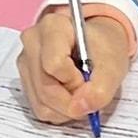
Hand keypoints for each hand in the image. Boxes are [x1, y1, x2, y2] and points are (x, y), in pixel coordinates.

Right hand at [17, 7, 133, 126]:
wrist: (95, 45)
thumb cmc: (102, 49)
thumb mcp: (112, 66)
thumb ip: (100, 89)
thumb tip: (80, 108)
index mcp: (53, 26)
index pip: (54, 64)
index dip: (74, 82)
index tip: (88, 79)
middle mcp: (33, 41)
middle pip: (46, 87)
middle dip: (72, 100)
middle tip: (88, 93)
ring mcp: (25, 60)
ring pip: (41, 102)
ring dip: (66, 109)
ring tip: (79, 92)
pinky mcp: (25, 79)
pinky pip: (38, 108)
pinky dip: (58, 111)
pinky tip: (68, 96)